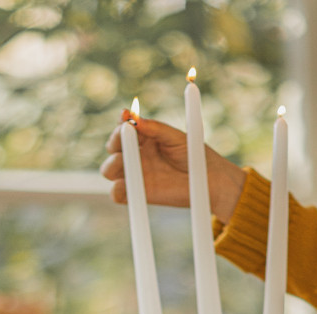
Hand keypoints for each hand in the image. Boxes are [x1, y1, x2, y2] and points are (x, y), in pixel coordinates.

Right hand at [99, 110, 245, 222]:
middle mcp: (136, 155)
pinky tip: (123, 184)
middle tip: (124, 137)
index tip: (126, 116)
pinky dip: (116, 190)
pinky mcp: (138, 194)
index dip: (122, 121)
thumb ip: (155, 128)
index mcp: (143, 138)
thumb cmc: (194, 154)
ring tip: (123, 161)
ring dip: (111, 164)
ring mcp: (135, 175)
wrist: (207, 180)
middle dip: (114, 141)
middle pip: (113, 147)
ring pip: (109, 170)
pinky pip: (118, 194)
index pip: (124, 128)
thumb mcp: (174, 137)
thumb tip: (134, 119)